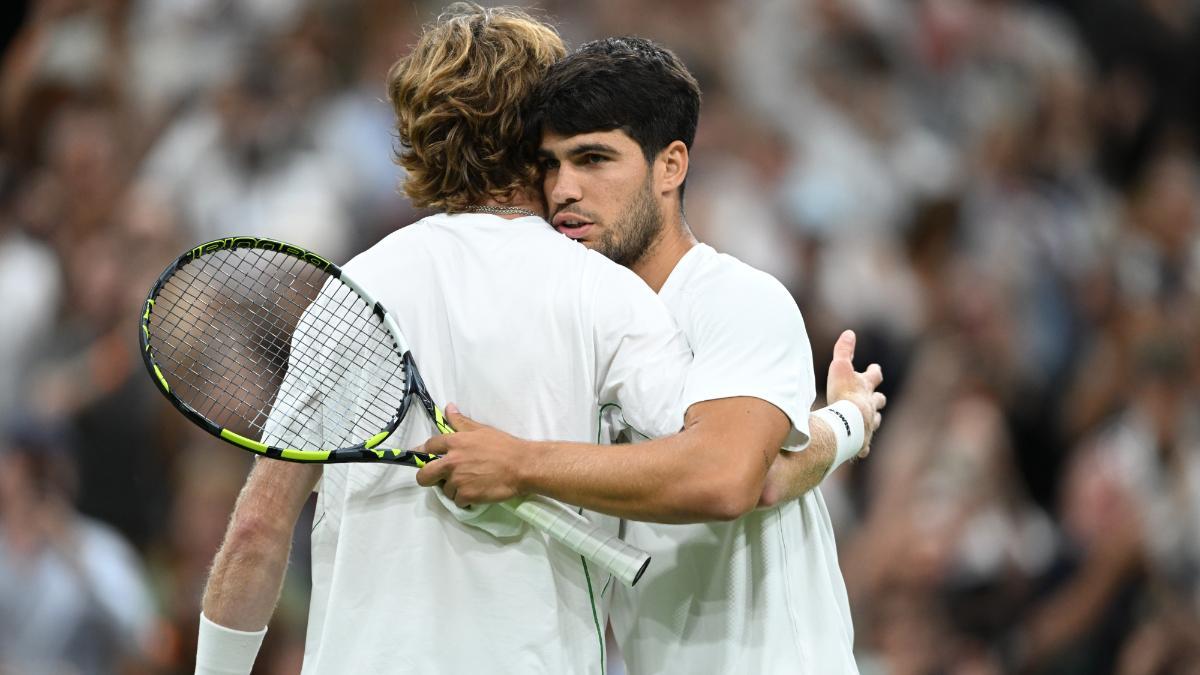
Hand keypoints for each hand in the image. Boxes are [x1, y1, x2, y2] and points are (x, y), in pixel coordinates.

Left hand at [414, 405, 527, 507]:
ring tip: (470, 483)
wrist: (522, 466)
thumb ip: (461, 422)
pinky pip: (457, 501)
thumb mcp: (481, 430)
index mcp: (454, 442)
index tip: (426, 457)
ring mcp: (458, 480)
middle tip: (439, 478)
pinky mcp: (466, 495)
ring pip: (444, 490)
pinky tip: (476, 492)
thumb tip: (448, 408)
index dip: (425, 452)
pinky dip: (465, 500)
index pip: (428, 446)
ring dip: (454, 489)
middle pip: (423, 475)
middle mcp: (451, 462)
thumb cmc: (504, 446)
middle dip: (427, 477)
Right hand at [826, 330, 885, 458]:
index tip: (875, 369)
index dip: (874, 372)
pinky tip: (859, 451)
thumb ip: (844, 350)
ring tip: (867, 423)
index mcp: (866, 388)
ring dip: (871, 420)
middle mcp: (871, 406)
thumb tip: (849, 332)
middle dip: (877, 398)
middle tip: (877, 397)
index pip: (874, 376)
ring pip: (874, 422)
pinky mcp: (862, 443)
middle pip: (879, 400)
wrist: (848, 423)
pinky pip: (863, 446)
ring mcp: (868, 425)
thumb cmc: (843, 394)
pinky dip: (861, 446)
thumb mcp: (841, 366)